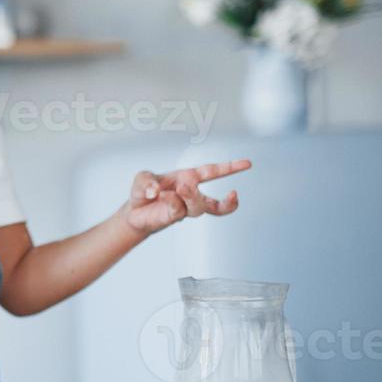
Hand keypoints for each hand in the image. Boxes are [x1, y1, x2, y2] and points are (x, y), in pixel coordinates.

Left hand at [123, 159, 250, 235]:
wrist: (133, 212)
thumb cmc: (145, 191)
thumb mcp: (143, 178)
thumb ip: (148, 180)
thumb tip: (156, 190)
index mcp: (188, 177)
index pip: (213, 172)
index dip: (230, 168)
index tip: (248, 164)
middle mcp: (190, 194)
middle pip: (211, 199)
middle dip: (211, 194)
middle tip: (186, 184)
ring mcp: (184, 208)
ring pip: (197, 207)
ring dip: (190, 196)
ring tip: (179, 188)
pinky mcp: (173, 217)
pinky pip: (178, 211)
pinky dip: (171, 202)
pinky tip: (160, 195)